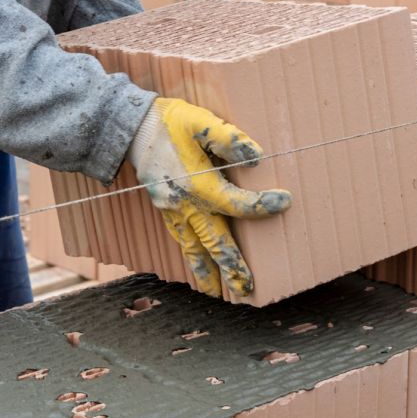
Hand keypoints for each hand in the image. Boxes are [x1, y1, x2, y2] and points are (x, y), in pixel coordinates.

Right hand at [126, 98, 291, 296]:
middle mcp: (185, 204)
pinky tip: (200, 268)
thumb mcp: (200, 122)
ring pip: (193, 248)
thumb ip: (229, 139)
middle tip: (247, 289)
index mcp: (197, 184)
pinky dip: (191, 258)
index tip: (284, 201)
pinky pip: (180, 240)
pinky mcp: (165, 210)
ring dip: (207, 272)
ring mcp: (172, 210)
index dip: (261, 205)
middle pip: (213, 241)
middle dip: (230, 266)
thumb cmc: (170, 122)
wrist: (132, 128)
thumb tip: (258, 157)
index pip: (235, 203)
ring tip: (219, 294)